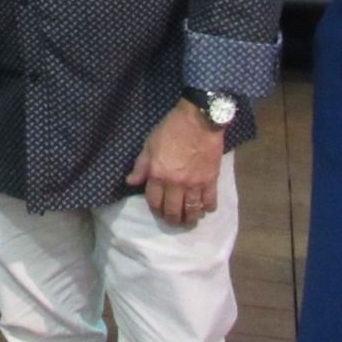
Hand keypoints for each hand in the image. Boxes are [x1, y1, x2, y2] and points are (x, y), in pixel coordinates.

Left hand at [125, 100, 224, 228]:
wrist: (198, 120)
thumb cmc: (171, 129)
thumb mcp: (149, 144)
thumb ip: (140, 166)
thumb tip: (130, 182)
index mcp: (158, 175)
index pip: (155, 201)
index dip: (156, 209)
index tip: (158, 211)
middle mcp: (176, 184)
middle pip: (173, 211)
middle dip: (172, 219)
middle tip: (174, 221)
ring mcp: (195, 184)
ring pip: (192, 210)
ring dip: (190, 219)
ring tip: (189, 220)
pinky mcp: (211, 180)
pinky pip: (210, 201)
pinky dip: (208, 208)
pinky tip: (205, 208)